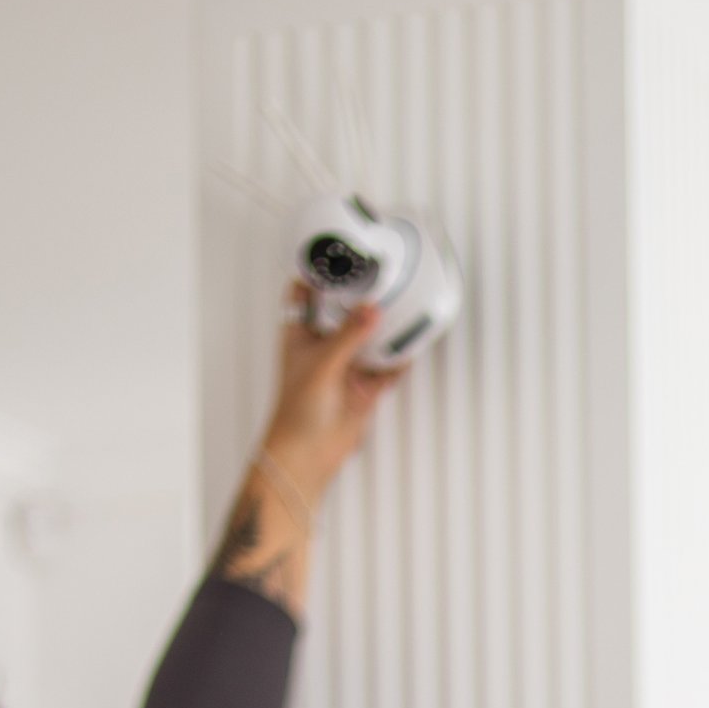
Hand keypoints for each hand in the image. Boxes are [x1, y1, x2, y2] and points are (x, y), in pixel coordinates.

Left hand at [253, 293, 404, 505]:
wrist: (309, 454)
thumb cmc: (296, 412)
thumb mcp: (322, 364)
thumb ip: (348, 336)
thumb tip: (371, 310)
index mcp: (300, 333)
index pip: (305, 292)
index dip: (317, 272)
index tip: (335, 253)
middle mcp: (323, 346)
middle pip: (343, 311)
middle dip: (360, 296)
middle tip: (379, 276)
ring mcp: (346, 365)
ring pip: (369, 336)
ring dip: (384, 325)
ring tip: (402, 304)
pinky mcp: (365, 386)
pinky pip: (388, 365)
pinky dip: (400, 356)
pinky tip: (412, 344)